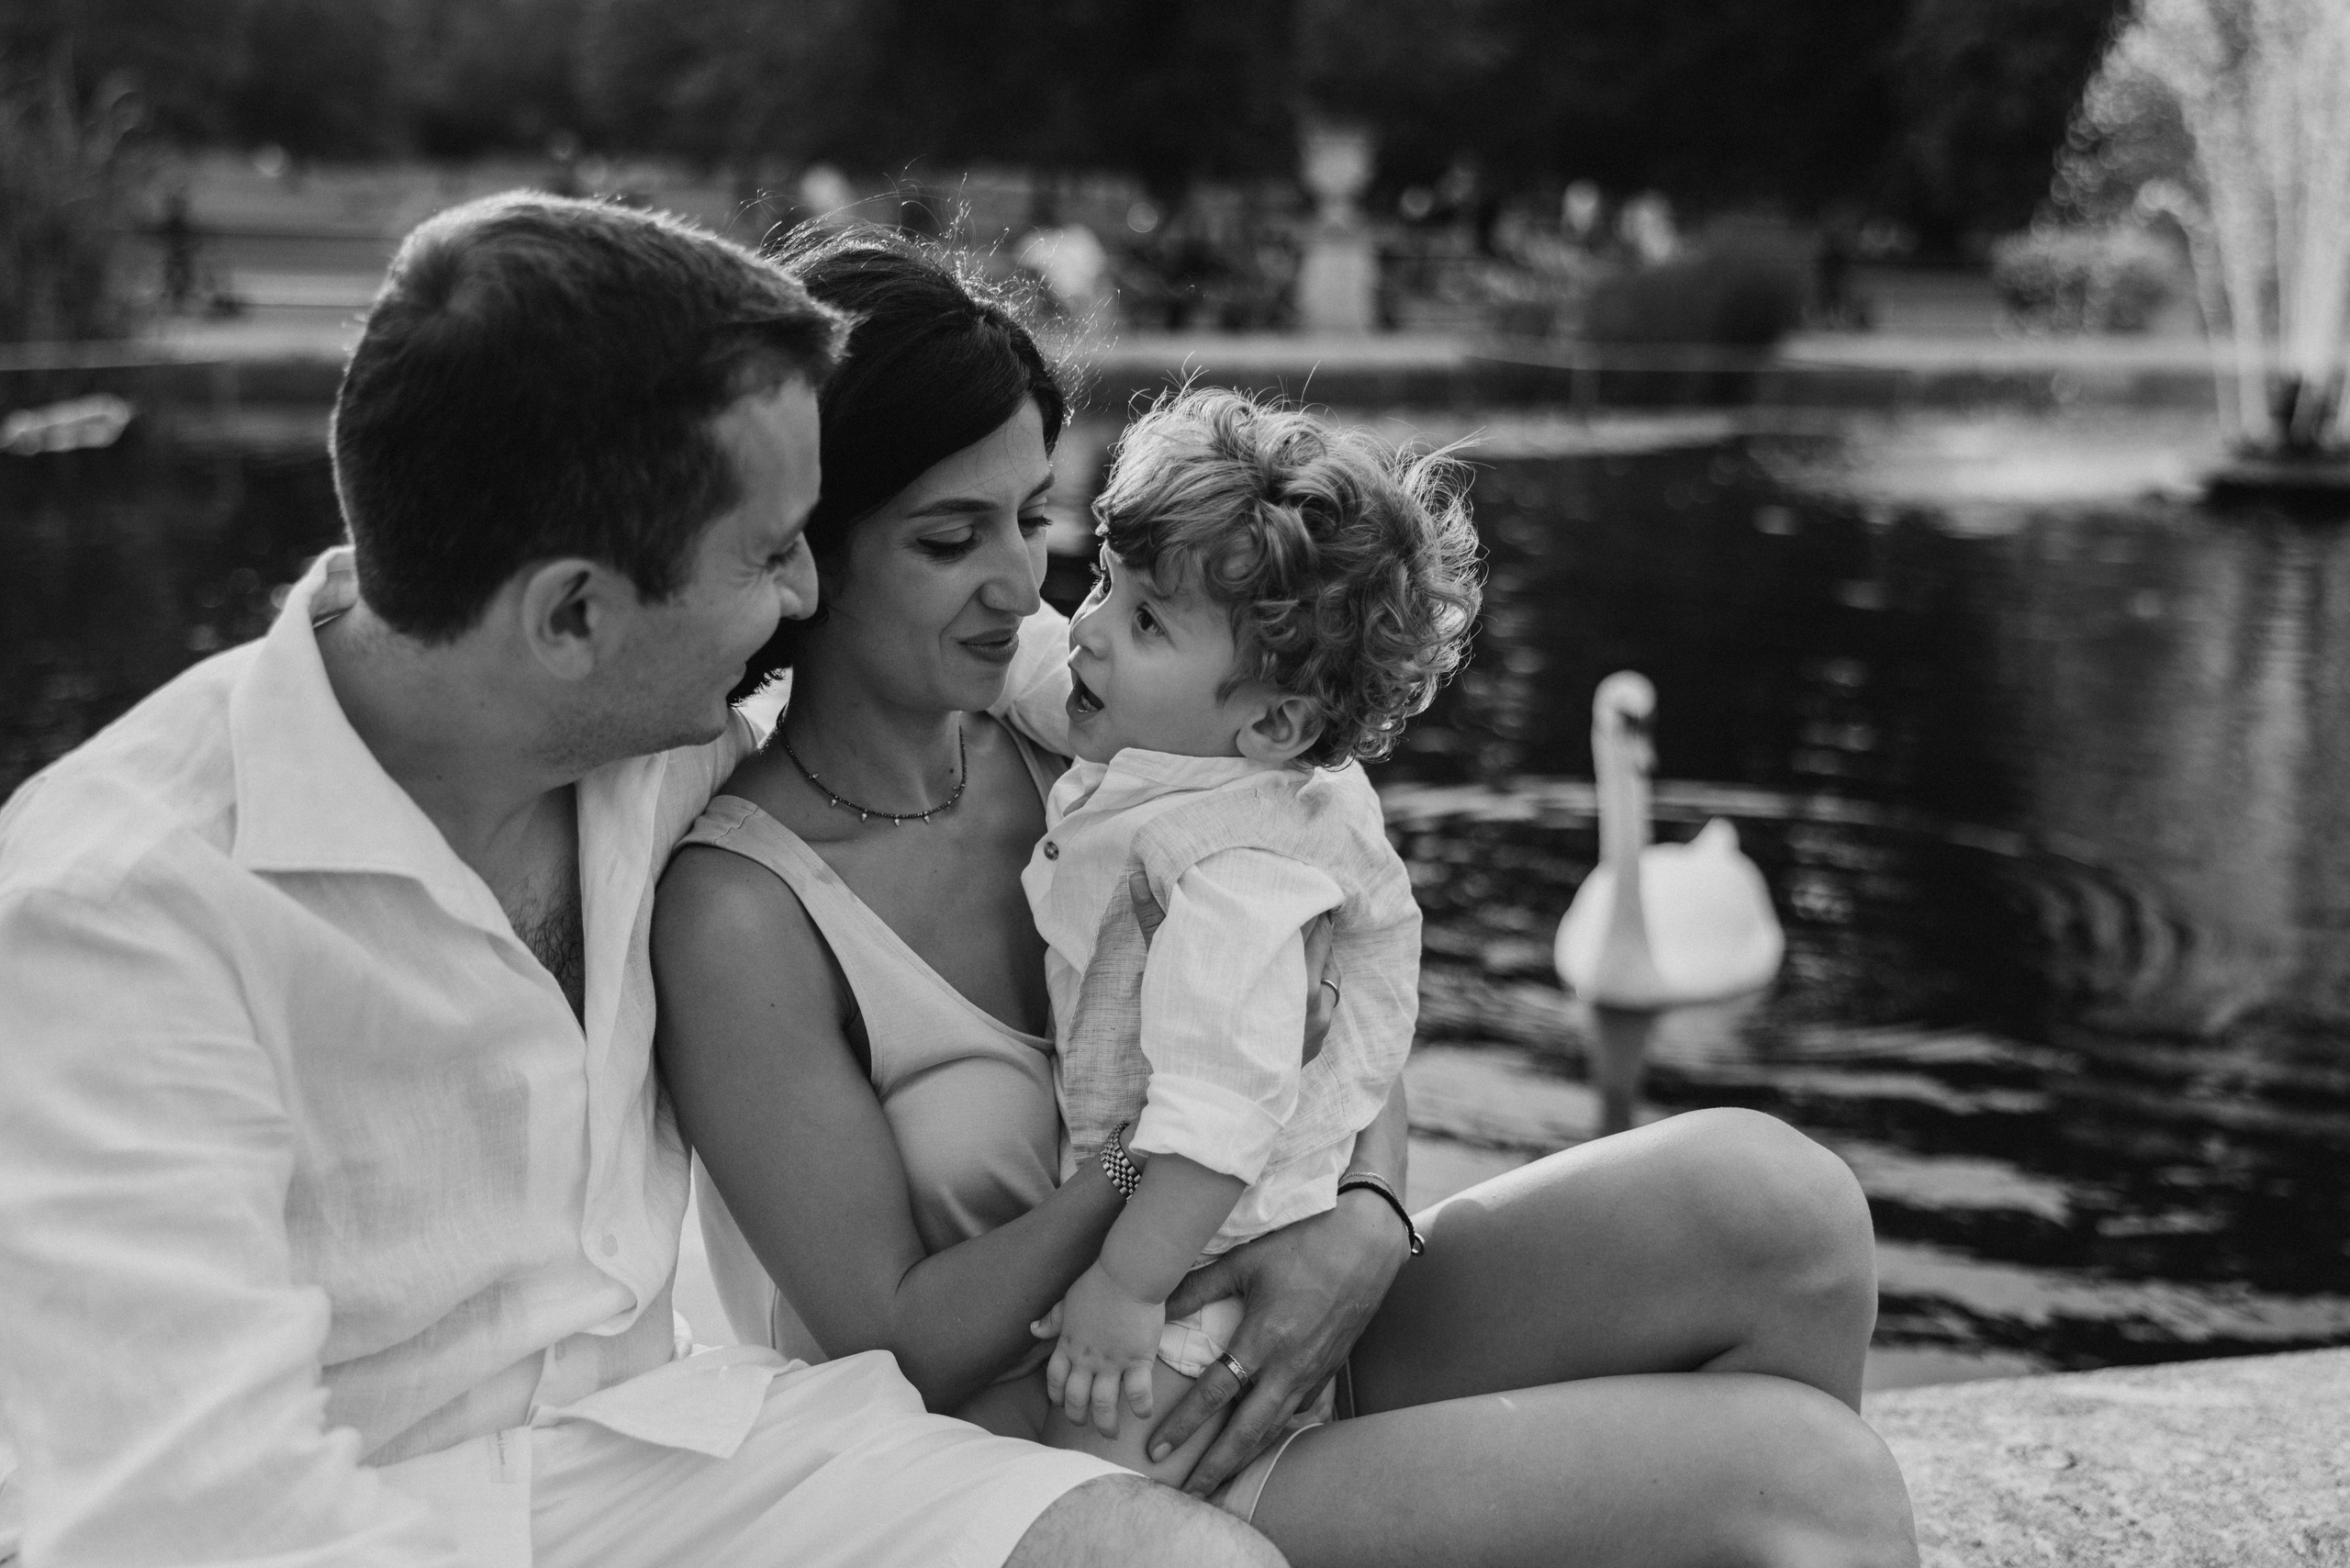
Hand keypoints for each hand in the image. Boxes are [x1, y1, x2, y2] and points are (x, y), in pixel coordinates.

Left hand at [1044, 1261, 1164, 1438]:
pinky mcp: (1138, 1360)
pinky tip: (1143, 1415)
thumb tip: (1033, 1328)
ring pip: (1103, 1405)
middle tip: (1084, 1423)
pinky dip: (1140, 1408)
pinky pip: (1138, 1393)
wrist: (1128, 1274)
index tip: (1061, 1403)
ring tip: (1110, 1433)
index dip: (1056, 1395)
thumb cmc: (1099, 1283)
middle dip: (1077, 1417)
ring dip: (1105, 1424)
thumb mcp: (1069, 1300)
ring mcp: (1112, 1363)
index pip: (1055, 1379)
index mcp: (1068, 1344)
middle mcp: (1086, 1359)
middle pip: (1075, 1399)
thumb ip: (1054, 1319)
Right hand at [1132, 880, 1331, 1061]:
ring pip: (1330, 964)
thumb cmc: (1186, 1030)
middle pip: (1321, 937)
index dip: (1297, 896)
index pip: (1301, 918)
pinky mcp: (1319, 1034)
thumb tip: (1137, 877)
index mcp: (1275, 967)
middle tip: (1301, 895)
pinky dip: (1323, 976)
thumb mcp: (1170, 971)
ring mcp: (1316, 1014)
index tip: (1292, 879)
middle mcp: (1303, 988)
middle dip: (1312, 917)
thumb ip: (1156, 921)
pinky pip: (1332, 993)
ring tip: (1306, 928)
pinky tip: (1309, 968)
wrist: (1205, 1091)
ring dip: (1321, 946)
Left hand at [1146, 1188, 1408, 1494]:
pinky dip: (1281, 1433)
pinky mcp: (1330, 1369)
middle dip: (1217, 1466)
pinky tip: (1267, 1444)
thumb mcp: (1244, 1260)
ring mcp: (1314, 1372)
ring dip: (1247, 1457)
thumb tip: (1156, 1305)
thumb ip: (1199, 1287)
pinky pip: (1302, 1413)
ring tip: (1222, 1480)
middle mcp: (1289, 1366)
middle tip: (1190, 1494)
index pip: (1213, 1394)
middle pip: (1247, 1432)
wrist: (1366, 1241)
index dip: (1182, 1426)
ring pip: (1276, 1428)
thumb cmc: (1303, 1242)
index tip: (1157, 1451)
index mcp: (1263, 1339)